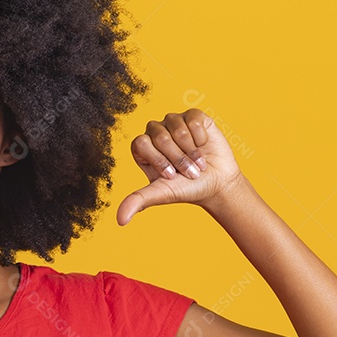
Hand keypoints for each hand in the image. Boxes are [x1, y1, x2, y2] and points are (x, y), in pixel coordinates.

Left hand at [116, 108, 243, 224]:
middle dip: (177, 158)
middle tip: (190, 173)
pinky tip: (203, 146)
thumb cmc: (186, 188)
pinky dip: (201, 137)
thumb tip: (120, 221)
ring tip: (199, 163)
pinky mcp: (193, 116)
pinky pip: (193, 119)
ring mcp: (174, 122)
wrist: (216, 183)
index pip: (141, 143)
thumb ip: (138, 200)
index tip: (171, 176)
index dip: (158, 160)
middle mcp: (155, 132)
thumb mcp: (161, 194)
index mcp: (142, 148)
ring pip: (176, 127)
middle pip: (159, 136)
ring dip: (190, 150)